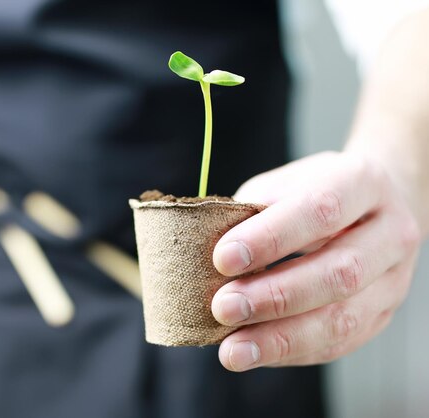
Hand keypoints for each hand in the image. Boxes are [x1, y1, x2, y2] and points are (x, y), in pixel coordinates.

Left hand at [211, 151, 420, 370]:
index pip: (320, 210)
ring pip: (343, 319)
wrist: (369, 207)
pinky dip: (291, 352)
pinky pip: (338, 343)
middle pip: (339, 272)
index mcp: (363, 182)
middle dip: (275, 296)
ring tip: (233, 350)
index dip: (270, 237)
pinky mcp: (381, 316)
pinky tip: (254, 352)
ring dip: (281, 338)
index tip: (223, 258)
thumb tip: (211, 254)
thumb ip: (253, 213)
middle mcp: (390, 232)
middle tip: (223, 307)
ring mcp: (393, 279)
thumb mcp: (282, 185)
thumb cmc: (310, 193)